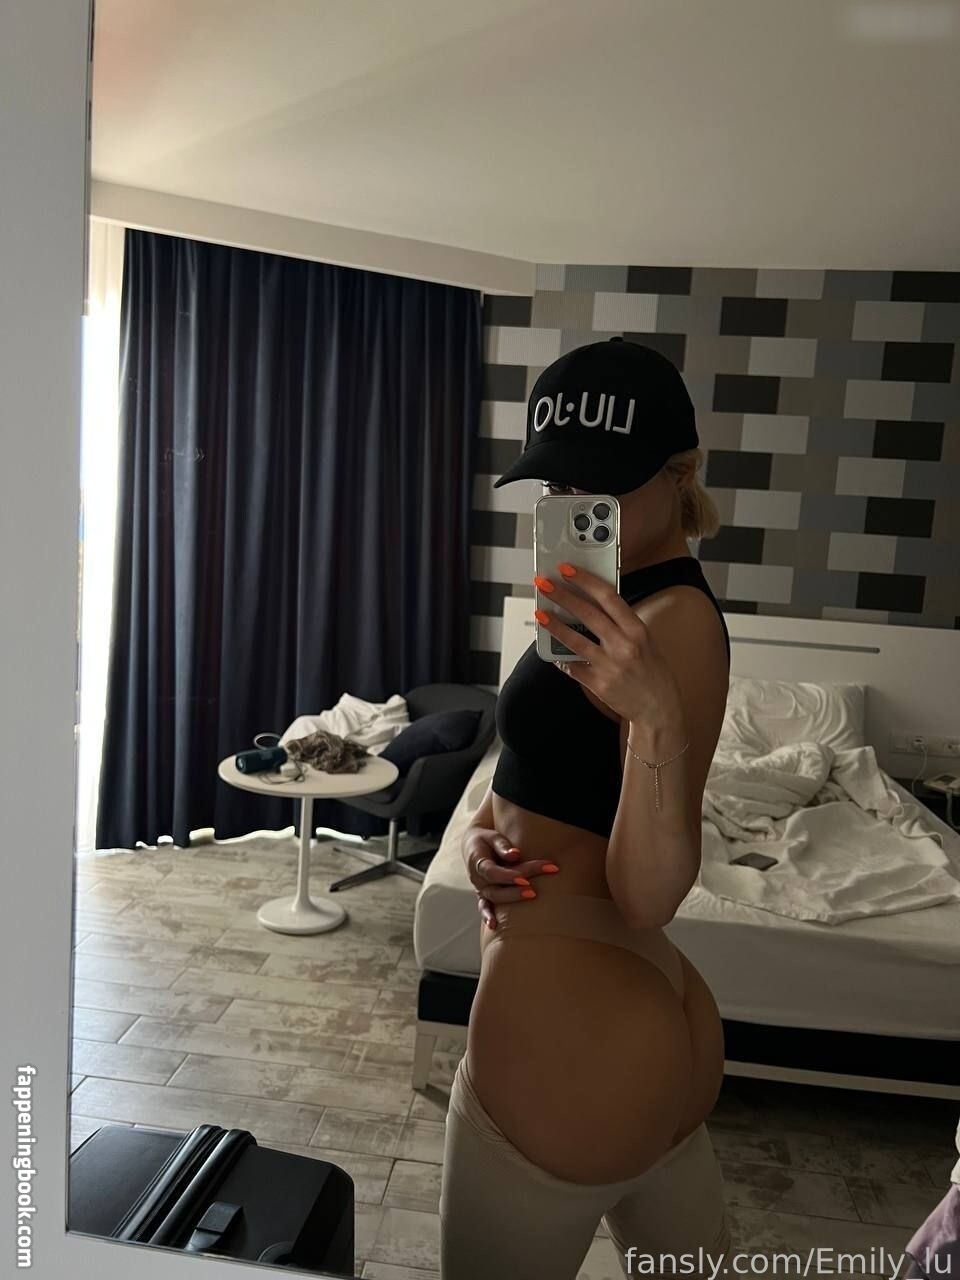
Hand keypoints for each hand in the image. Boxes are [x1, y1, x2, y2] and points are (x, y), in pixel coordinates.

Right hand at [462, 827, 558, 929]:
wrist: (473, 846)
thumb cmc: (487, 840)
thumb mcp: (492, 837)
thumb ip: (502, 845)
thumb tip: (516, 854)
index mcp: (478, 863)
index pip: (492, 872)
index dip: (507, 876)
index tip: (524, 878)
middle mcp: (477, 879)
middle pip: (497, 887)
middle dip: (515, 891)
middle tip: (534, 892)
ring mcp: (481, 889)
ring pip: (495, 898)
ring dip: (512, 899)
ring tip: (532, 897)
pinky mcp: (485, 896)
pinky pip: (485, 907)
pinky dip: (488, 916)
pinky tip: (494, 926)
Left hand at [533, 562, 683, 724]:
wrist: (659, 709)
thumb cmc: (652, 672)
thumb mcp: (646, 641)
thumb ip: (622, 624)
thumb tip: (592, 604)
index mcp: (637, 630)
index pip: (608, 597)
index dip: (585, 580)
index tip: (567, 570)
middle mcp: (624, 646)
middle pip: (587, 614)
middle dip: (562, 595)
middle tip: (544, 584)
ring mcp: (610, 666)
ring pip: (575, 640)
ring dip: (554, 625)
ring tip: (540, 613)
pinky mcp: (598, 685)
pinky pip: (573, 667)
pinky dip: (561, 657)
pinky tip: (552, 648)